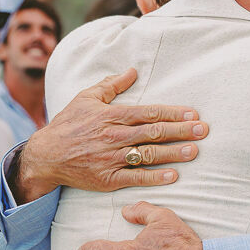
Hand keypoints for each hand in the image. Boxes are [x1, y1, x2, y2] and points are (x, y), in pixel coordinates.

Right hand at [12, 70, 207, 201]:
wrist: (45, 155)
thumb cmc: (68, 124)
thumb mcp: (87, 98)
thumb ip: (111, 84)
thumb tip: (133, 71)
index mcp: (111, 116)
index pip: (148, 113)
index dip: (172, 113)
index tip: (193, 113)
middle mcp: (114, 136)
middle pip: (154, 133)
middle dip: (181, 131)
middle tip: (203, 130)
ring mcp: (111, 158)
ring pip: (148, 155)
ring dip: (174, 153)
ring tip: (195, 151)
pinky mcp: (108, 178)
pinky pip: (135, 177)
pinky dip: (155, 177)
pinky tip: (173, 175)